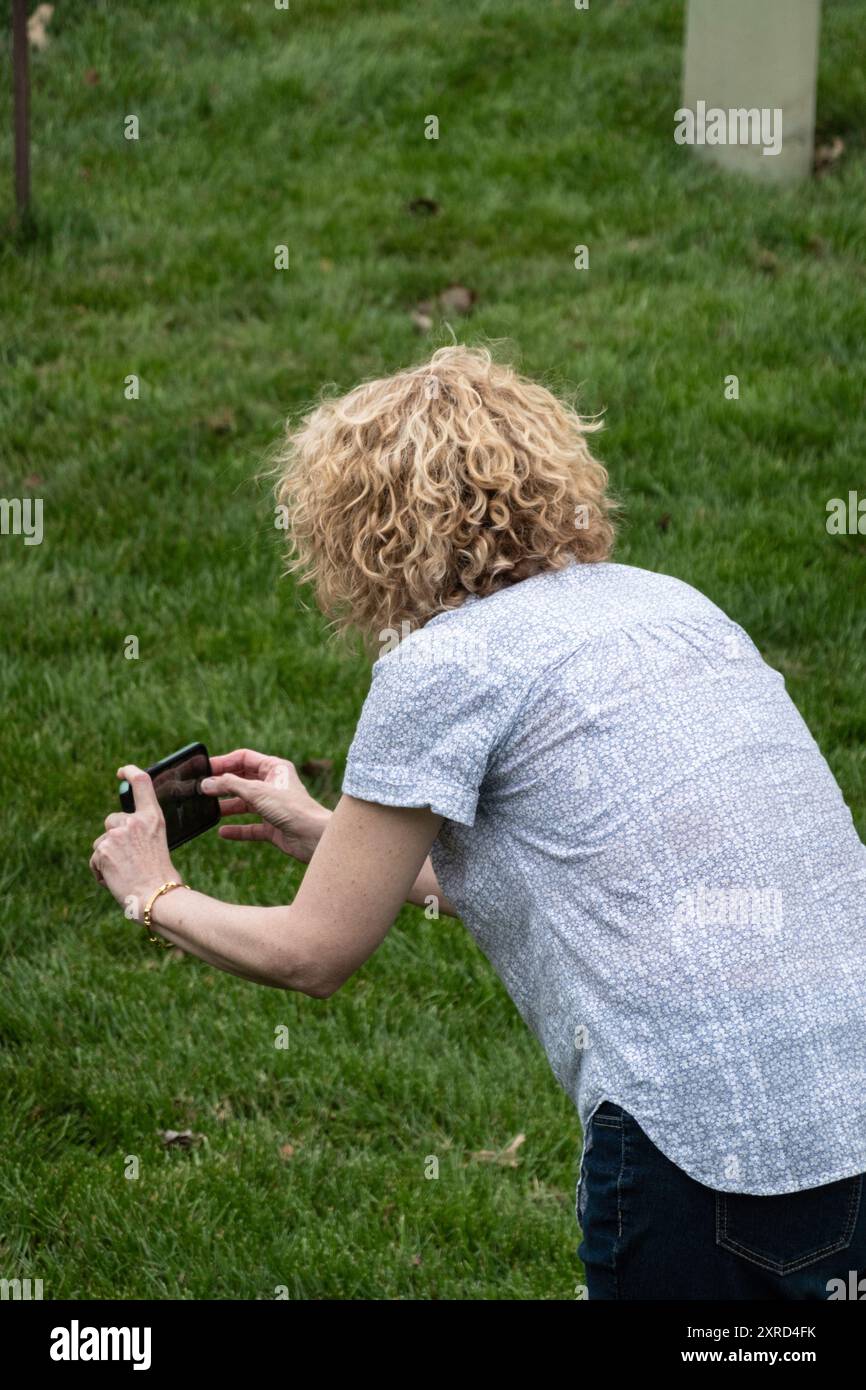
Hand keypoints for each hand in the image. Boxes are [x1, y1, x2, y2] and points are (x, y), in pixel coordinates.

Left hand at [90, 765, 177, 918]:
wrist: (157, 897)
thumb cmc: (160, 876)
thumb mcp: (156, 843)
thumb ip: (141, 831)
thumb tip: (118, 831)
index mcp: (152, 818)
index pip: (141, 783)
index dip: (130, 772)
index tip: (122, 772)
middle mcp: (134, 821)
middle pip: (112, 820)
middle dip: (114, 837)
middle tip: (128, 859)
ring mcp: (117, 834)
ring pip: (102, 841)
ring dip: (107, 856)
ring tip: (124, 872)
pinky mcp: (103, 850)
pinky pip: (95, 859)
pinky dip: (101, 871)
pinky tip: (115, 879)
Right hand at [201, 748, 330, 862]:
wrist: (312, 837)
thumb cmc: (291, 808)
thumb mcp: (256, 791)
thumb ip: (229, 785)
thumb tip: (206, 783)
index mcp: (275, 768)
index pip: (244, 758)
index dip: (224, 762)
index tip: (204, 769)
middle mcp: (274, 785)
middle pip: (242, 780)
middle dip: (223, 785)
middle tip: (202, 789)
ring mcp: (273, 806)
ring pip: (245, 804)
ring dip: (227, 807)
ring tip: (208, 809)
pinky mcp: (273, 826)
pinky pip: (251, 826)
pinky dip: (237, 829)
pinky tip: (223, 832)